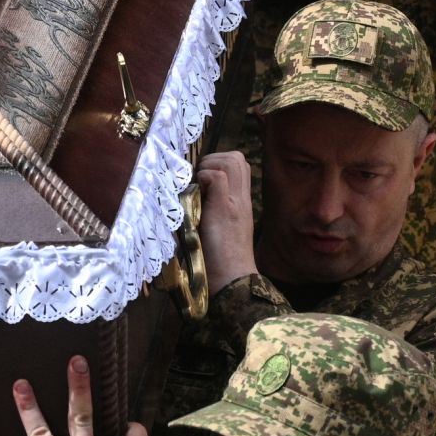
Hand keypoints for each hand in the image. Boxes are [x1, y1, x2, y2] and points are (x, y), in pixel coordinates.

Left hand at [195, 151, 257, 293]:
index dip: (218, 163)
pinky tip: (198, 197)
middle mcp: (242, 197)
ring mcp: (235, 201)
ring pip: (231, 160)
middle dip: (213, 159)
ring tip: (199, 188)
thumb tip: (194, 195)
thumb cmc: (221, 258)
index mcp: (241, 201)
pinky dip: (204, 178)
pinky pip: (218, 177)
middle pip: (237, 157)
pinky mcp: (225, 208)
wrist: (233, 278)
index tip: (202, 181)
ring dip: (209, 167)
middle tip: (200, 181)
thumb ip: (213, 208)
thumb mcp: (219, 226)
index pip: (239, 164)